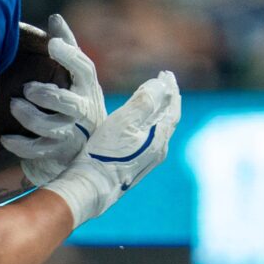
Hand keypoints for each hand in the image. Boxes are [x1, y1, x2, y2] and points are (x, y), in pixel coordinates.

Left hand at [0, 14, 100, 180]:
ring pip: (51, 128)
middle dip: (48, 96)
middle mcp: (82, 110)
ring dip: (31, 117)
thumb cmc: (75, 97)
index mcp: (87, 86)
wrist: (84, 143)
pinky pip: (38, 151)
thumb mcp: (76, 74)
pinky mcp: (56, 152)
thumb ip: (67, 47)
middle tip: (27, 88)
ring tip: (15, 105)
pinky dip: (21, 145)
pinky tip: (5, 137)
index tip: (53, 44)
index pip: (84, 69)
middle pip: (69, 104)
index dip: (70, 55)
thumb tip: (55, 17)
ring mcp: (70, 133)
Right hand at [38, 71, 180, 228]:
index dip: (170, 89)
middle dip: (167, 99)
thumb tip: (162, 84)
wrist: (91, 188)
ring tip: (156, 101)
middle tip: (164, 83)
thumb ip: (145, 101)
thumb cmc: (105, 153)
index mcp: (159, 138)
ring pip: (160, 131)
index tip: (166, 74)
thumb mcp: (124, 121)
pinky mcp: (136, 167)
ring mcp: (148, 161)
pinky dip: (150, 125)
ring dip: (159, 112)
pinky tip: (142, 127)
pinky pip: (151, 140)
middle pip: (168, 120)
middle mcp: (159, 150)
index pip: (172, 109)